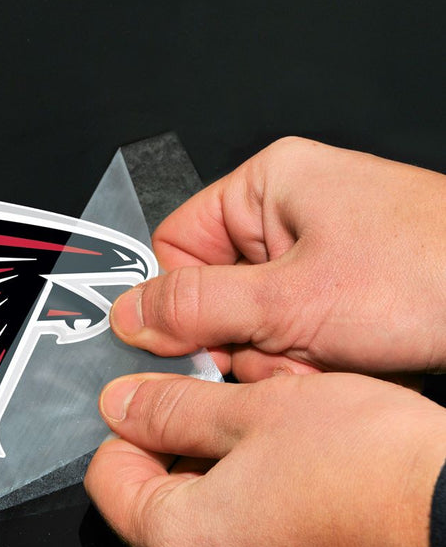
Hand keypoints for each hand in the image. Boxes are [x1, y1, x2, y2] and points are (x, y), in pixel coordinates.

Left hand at [84, 372, 445, 546]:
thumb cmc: (363, 459)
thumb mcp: (249, 409)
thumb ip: (169, 410)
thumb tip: (120, 405)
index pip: (109, 482)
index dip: (130, 433)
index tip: (160, 406)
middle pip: (154, 510)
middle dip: (176, 456)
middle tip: (218, 413)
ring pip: (204, 533)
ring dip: (217, 484)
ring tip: (264, 444)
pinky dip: (253, 519)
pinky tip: (292, 483)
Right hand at [110, 137, 445, 380]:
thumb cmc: (431, 273)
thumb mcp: (290, 298)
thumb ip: (197, 307)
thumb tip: (131, 314)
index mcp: (267, 186)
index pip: (176, 245)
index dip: (179, 300)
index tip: (192, 342)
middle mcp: (288, 217)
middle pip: (215, 293)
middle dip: (242, 338)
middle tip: (276, 351)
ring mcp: (316, 257)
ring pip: (252, 324)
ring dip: (278, 356)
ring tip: (323, 355)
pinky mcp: (339, 292)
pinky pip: (289, 335)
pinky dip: (307, 361)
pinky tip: (341, 360)